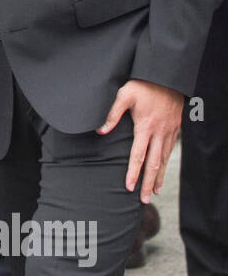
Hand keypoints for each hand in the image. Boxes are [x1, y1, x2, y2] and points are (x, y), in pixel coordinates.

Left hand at [98, 79, 183, 201]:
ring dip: (158, 176)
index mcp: (145, 127)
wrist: (167, 76)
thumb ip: (112, 114)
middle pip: (153, 163)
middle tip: (143, 200)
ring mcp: (168, 131)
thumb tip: (100, 131)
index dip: (133, 172)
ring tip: (154, 191)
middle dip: (147, 183)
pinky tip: (162, 170)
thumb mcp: (124, 95)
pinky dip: (166, 163)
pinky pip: (170, 150)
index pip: (138, 155)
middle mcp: (159, 132)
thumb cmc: (143, 85)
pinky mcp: (174, 128)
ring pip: (164, 159)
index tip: (129, 187)